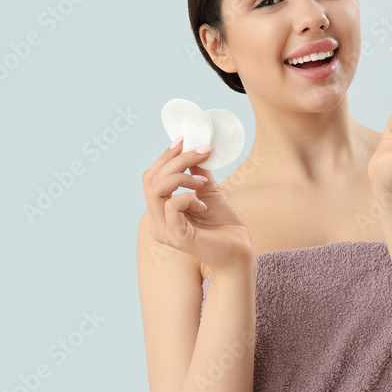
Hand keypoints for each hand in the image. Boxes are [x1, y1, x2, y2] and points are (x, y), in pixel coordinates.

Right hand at [142, 138, 253, 271]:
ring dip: (181, 176)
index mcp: (161, 211)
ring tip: (202, 181)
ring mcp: (165, 230)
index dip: (164, 157)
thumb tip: (194, 148)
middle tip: (201, 153)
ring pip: (156, 190)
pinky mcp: (176, 237)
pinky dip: (189, 197)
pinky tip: (204, 204)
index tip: (183, 139)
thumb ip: (197, 173)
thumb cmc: (225, 225)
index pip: (151, 178)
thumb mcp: (209, 191)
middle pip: (151, 180)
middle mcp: (157, 222)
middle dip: (175, 160)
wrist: (240, 251)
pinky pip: (172, 206)